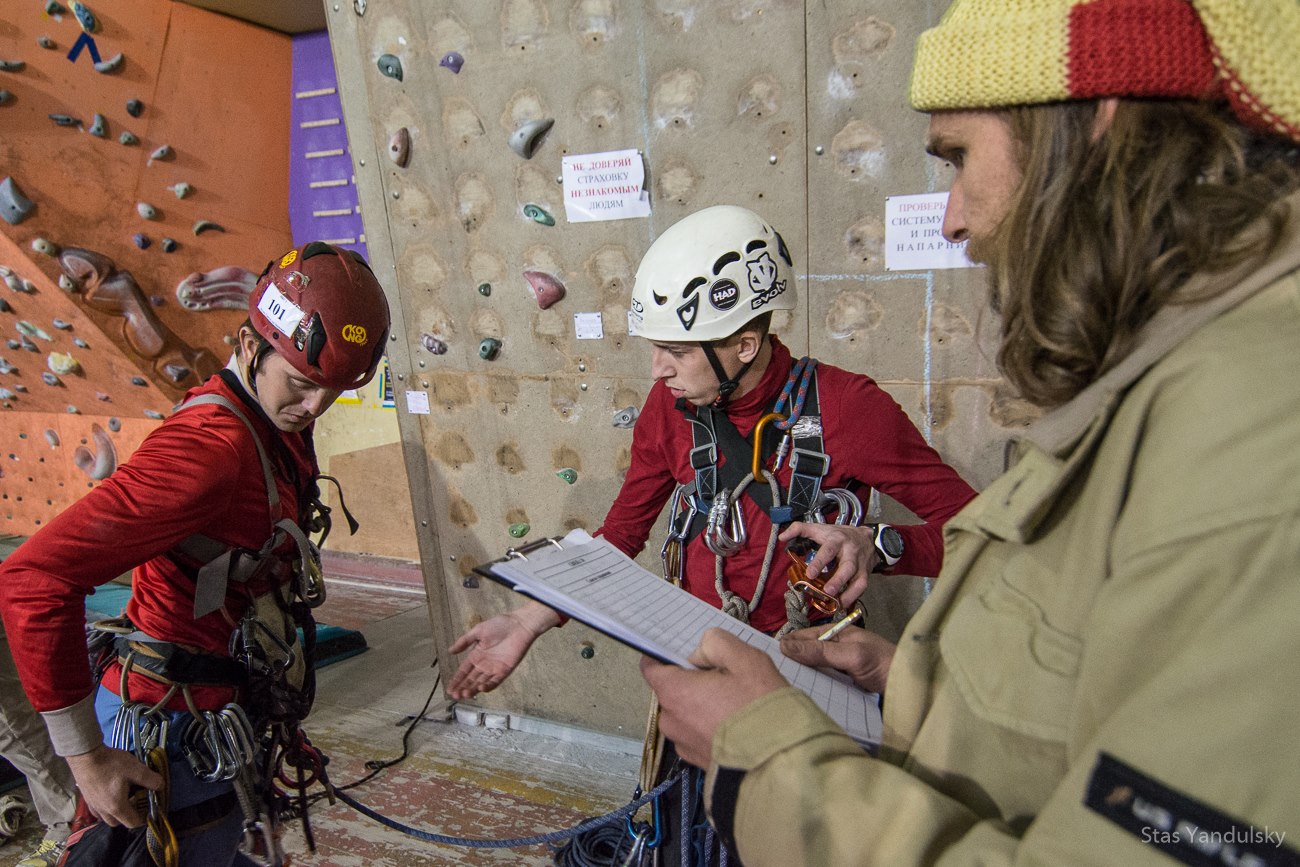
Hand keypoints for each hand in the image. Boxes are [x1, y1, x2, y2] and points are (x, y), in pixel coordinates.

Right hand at [64, 743, 161, 827]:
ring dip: (118, 813)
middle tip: (138, 801)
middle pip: (119, 823)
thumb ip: (151, 780)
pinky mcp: (87, 799)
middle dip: (131, 816)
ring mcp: (93, 806)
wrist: (85, 755)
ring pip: (107, 818)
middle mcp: (103, 811)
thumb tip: (161, 786)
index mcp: (117, 807)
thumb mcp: (136, 770)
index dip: (144, 819)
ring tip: (126, 797)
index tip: (150, 809)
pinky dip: (107, 808)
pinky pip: (99, 811)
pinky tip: (111, 794)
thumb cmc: (110, 764)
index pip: (132, 823)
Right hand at [446, 602, 560, 698]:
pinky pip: (495, 681)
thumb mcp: (478, 631)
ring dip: (472, 689)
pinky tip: (480, 688)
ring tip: (464, 694)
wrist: (518, 625)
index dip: (456, 680)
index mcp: (476, 655)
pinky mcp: (505, 670)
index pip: (464, 671)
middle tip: (454, 695)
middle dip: (462, 688)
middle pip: (471, 679)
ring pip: (481, 683)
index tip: (449, 689)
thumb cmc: (499, 625)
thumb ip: (464, 642)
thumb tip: (450, 651)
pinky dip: (488, 686)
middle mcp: (484, 664)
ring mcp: (494, 668)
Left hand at [639, 629, 788, 767]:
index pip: (651, 667)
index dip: (668, 656)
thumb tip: (700, 652)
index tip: (691, 655)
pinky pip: (697, 735)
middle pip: (672, 691)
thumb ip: (716, 643)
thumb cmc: (759, 708)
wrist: (779, 765)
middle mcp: (671, 721)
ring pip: (685, 714)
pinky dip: (710, 728)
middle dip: (693, 682)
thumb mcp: (745, 659)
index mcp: (674, 692)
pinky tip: (737, 727)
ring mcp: (683, 745)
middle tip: (727, 680)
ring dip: (702, 707)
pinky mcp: (698, 763)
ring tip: (736, 706)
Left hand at [779, 522, 878, 606]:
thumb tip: (782, 537)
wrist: (868, 538)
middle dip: (838, 579)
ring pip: (857, 580)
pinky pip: (861, 588)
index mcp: (837, 540)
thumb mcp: (820, 528)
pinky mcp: (865, 574)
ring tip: (836, 604)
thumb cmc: (839, 535)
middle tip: (827, 591)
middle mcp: (850, 553)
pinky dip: (852, 597)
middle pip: (847, 566)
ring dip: (848, 593)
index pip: (828, 550)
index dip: (819, 562)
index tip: (810, 574)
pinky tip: (841, 605)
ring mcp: (860, 565)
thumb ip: (800, 529)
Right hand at [779, 625, 895, 693]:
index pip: (805, 636)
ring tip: (781, 683)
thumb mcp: (851, 654)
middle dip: (791, 659)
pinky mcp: (844, 683)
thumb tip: (785, 646)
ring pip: (813, 668)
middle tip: (771, 672)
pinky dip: (812, 684)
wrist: (910, 686)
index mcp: (837, 634)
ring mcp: (840, 666)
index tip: (768, 654)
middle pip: (807, 652)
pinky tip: (802, 693)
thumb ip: (820, 651)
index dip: (788, 643)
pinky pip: (823, 681)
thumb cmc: (882, 663)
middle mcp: (837, 648)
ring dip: (801, 674)